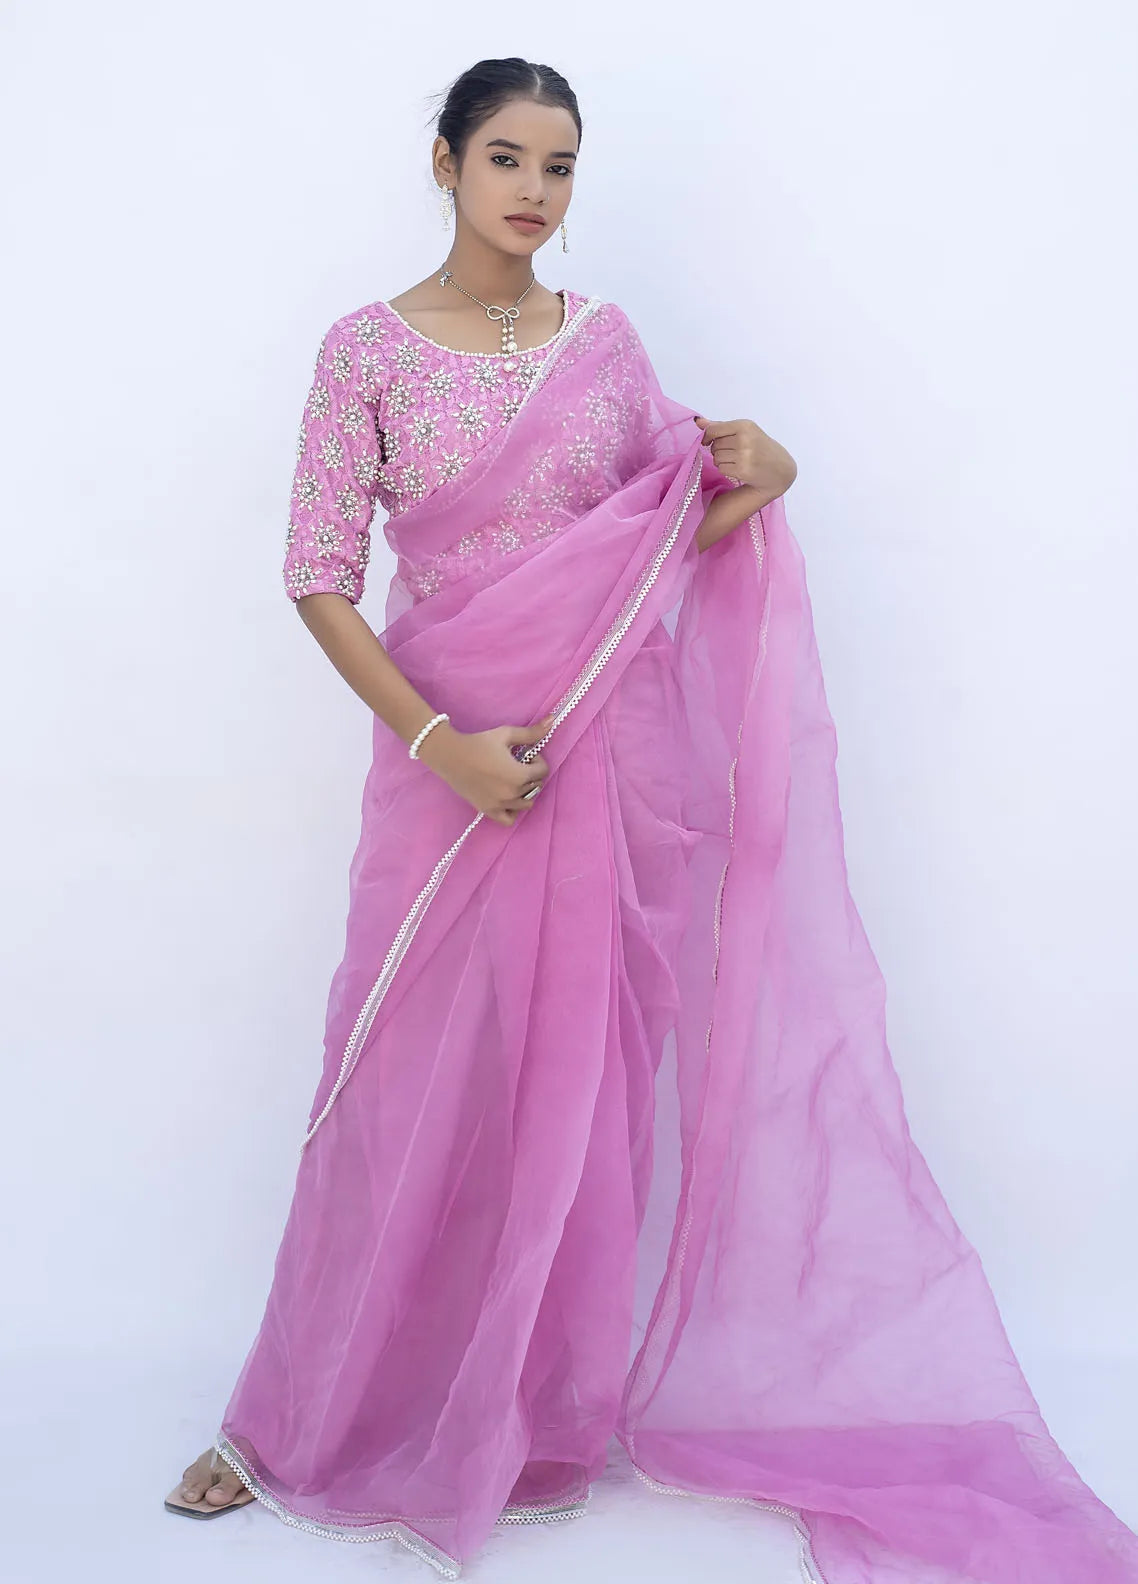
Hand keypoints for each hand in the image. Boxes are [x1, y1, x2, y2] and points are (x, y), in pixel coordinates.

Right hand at [417, 713, 553, 826]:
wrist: (451, 756)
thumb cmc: (479, 743)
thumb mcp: (506, 735)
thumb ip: (530, 733)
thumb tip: (552, 720)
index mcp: (519, 775)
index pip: (542, 771)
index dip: (537, 760)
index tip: (526, 753)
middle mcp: (512, 794)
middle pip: (535, 786)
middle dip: (531, 774)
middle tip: (518, 763)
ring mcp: (500, 805)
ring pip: (526, 803)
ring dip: (525, 791)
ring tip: (514, 780)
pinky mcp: (488, 810)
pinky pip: (509, 819)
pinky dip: (513, 811)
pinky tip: (508, 798)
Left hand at [693, 415, 796, 496]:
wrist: (780, 469)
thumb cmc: (760, 447)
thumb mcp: (745, 431)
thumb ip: (720, 427)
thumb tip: (697, 421)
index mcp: (744, 425)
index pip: (713, 430)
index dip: (707, 437)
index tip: (708, 441)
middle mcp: (744, 438)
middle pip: (714, 445)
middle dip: (718, 449)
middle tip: (732, 452)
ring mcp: (743, 455)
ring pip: (716, 457)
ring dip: (721, 460)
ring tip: (736, 460)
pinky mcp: (742, 470)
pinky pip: (722, 468)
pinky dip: (726, 469)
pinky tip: (738, 468)